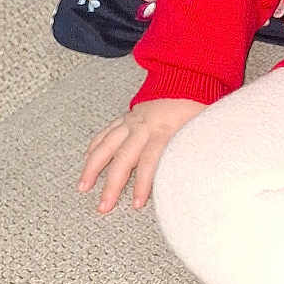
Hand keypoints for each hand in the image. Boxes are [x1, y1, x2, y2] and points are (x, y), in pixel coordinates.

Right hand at [78, 97, 205, 211]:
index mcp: (164, 129)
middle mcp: (143, 126)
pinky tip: (86, 159)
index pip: (150, 160)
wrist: (187, 77)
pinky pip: (106, 131)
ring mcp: (132, 121)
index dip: (142, 182)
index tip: (136, 203)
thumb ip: (193, 149)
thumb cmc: (196, 106)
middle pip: (124, 158)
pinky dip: (95, 145)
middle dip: (112, 184)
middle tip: (104, 206)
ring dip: (93, 167)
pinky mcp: (126, 116)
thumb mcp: (200, 128)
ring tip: (83, 187)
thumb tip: (198, 174)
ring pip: (107, 145)